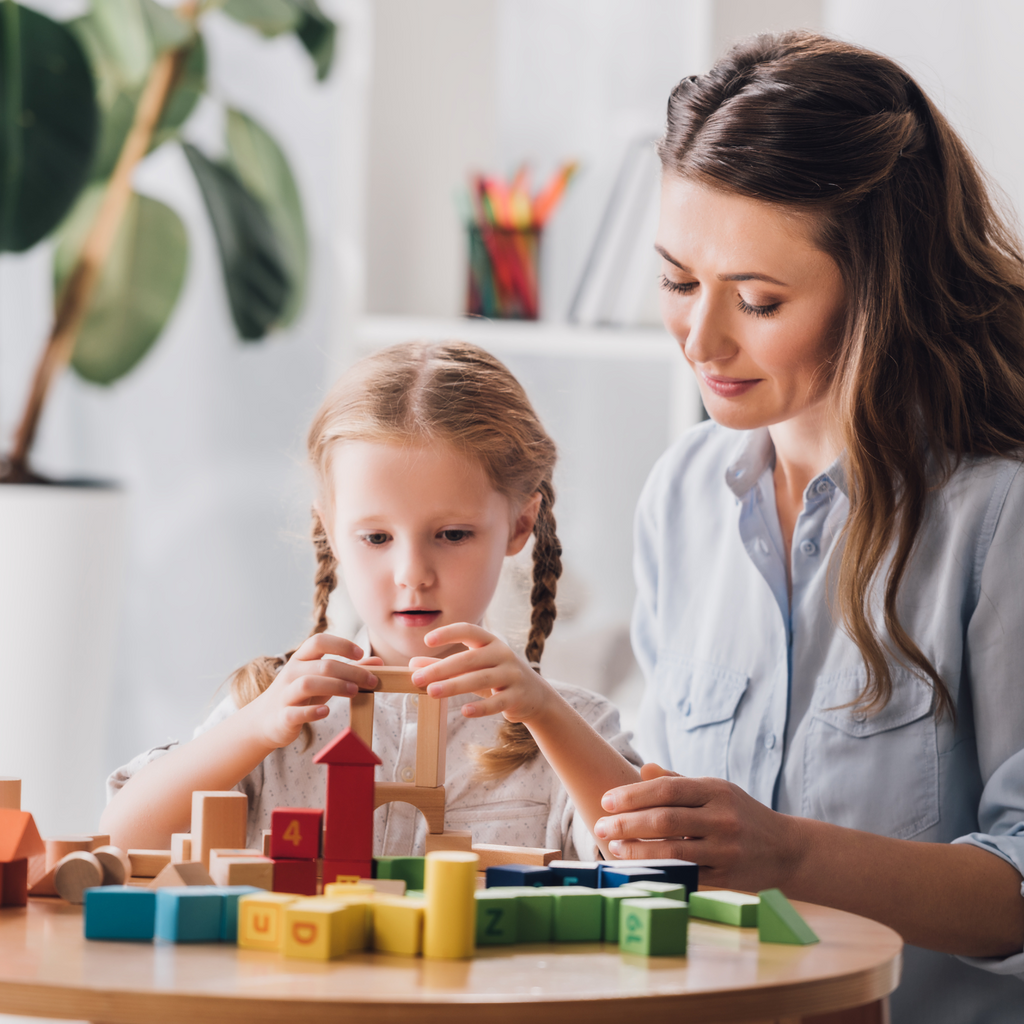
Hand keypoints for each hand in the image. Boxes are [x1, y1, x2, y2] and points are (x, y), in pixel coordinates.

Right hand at [249, 633, 379, 748]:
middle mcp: (292, 673)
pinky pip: (295, 712)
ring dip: (335, 686)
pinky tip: (326, 712)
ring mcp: (285, 694)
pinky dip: (312, 712)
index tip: (361, 653)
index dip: (341, 644)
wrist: (266, 720)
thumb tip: (379, 662)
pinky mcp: (282, 716)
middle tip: (371, 680)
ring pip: (308, 684)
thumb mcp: (324, 679)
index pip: (318, 641)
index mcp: (301, 659)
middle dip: (350, 671)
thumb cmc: (301, 696)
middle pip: (322, 665)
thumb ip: (350, 669)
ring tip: (354, 691)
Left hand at [409, 623, 555, 721]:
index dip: (449, 633)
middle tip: (418, 678)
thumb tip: (413, 665)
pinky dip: (481, 708)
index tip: (427, 641)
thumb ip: (445, 665)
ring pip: (481, 679)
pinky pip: (498, 702)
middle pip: (469, 658)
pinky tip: (464, 711)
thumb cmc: (496, 677)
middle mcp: (503, 654)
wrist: (535, 695)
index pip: (469, 630)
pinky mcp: (517, 696)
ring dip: (454, 685)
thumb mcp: (473, 668)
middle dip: (442, 668)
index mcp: (491, 642)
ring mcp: (512, 675)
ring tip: (432, 692)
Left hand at [594, 763, 801, 891]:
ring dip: (637, 850)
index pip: (666, 790)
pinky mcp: (727, 877)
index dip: (632, 795)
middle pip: (665, 819)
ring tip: (613, 847)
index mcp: (716, 790)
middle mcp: (722, 817)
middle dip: (627, 823)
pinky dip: (659, 871)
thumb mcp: (716, 790)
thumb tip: (643, 768)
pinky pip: (686, 875)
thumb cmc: (741, 814)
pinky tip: (638, 868)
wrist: (787, 849)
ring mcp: (725, 849)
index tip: (606, 801)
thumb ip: (679, 781)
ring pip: (673, 850)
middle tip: (599, 825)